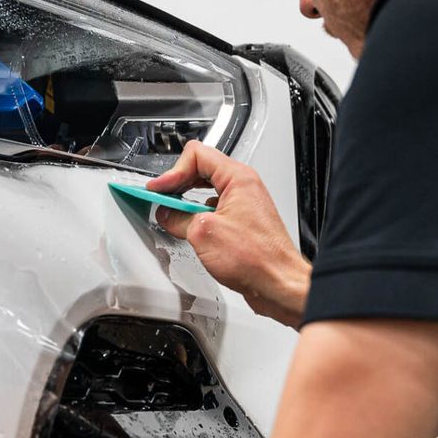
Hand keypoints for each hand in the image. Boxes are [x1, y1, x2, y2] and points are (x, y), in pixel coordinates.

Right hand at [147, 141, 310, 326]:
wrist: (278, 283)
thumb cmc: (257, 258)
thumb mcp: (203, 233)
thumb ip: (178, 219)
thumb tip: (166, 214)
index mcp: (238, 178)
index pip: (197, 155)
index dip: (172, 171)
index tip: (159, 189)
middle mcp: (243, 187)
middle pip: (201, 169)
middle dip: (177, 183)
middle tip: (161, 198)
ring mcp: (244, 204)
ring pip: (206, 191)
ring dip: (186, 200)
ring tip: (172, 214)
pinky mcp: (242, 222)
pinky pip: (214, 209)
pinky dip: (198, 215)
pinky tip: (190, 229)